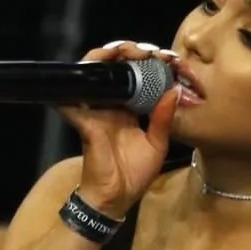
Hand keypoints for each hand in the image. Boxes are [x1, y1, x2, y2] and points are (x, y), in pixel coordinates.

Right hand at [60, 41, 179, 219]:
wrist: (115, 198)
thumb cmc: (134, 175)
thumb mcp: (157, 144)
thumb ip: (163, 118)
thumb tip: (174, 90)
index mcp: (129, 109)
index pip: (137, 76)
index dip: (150, 63)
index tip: (168, 59)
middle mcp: (111, 104)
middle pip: (116, 66)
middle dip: (131, 51)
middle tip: (150, 51)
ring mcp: (96, 109)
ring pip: (95, 70)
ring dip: (110, 55)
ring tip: (129, 51)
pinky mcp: (85, 119)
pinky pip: (76, 95)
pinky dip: (84, 77)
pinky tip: (104, 64)